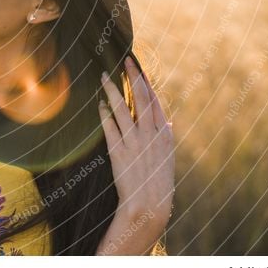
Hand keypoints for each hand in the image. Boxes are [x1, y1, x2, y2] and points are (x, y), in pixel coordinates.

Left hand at [96, 56, 174, 253]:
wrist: (149, 206)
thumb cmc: (159, 184)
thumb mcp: (167, 158)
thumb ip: (165, 138)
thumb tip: (166, 123)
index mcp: (164, 135)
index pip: (155, 101)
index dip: (146, 82)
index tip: (139, 68)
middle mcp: (151, 135)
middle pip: (141, 98)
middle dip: (133, 77)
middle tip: (124, 60)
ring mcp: (135, 142)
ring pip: (122, 109)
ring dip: (112, 90)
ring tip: (104, 77)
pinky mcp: (119, 152)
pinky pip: (110, 127)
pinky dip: (104, 113)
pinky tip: (99, 104)